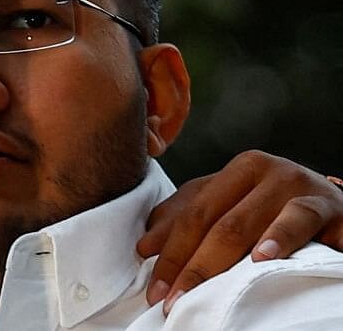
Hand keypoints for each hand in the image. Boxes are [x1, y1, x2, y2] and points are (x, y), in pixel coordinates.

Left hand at [138, 150, 342, 313]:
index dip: (170, 251)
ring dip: (216, 261)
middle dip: (187, 264)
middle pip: (214, 220)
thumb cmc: (281, 212)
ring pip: (244, 223)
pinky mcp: (327, 206)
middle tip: (171, 299)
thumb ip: (191, 219)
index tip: (155, 288)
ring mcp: (297, 186)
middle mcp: (266, 171)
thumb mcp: (235, 209)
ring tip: (196, 288)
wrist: (340, 211)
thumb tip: (145, 247)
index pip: (193, 212)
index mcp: (239, 169)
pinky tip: (261, 259)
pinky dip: (277, 239)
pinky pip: (298, 220)